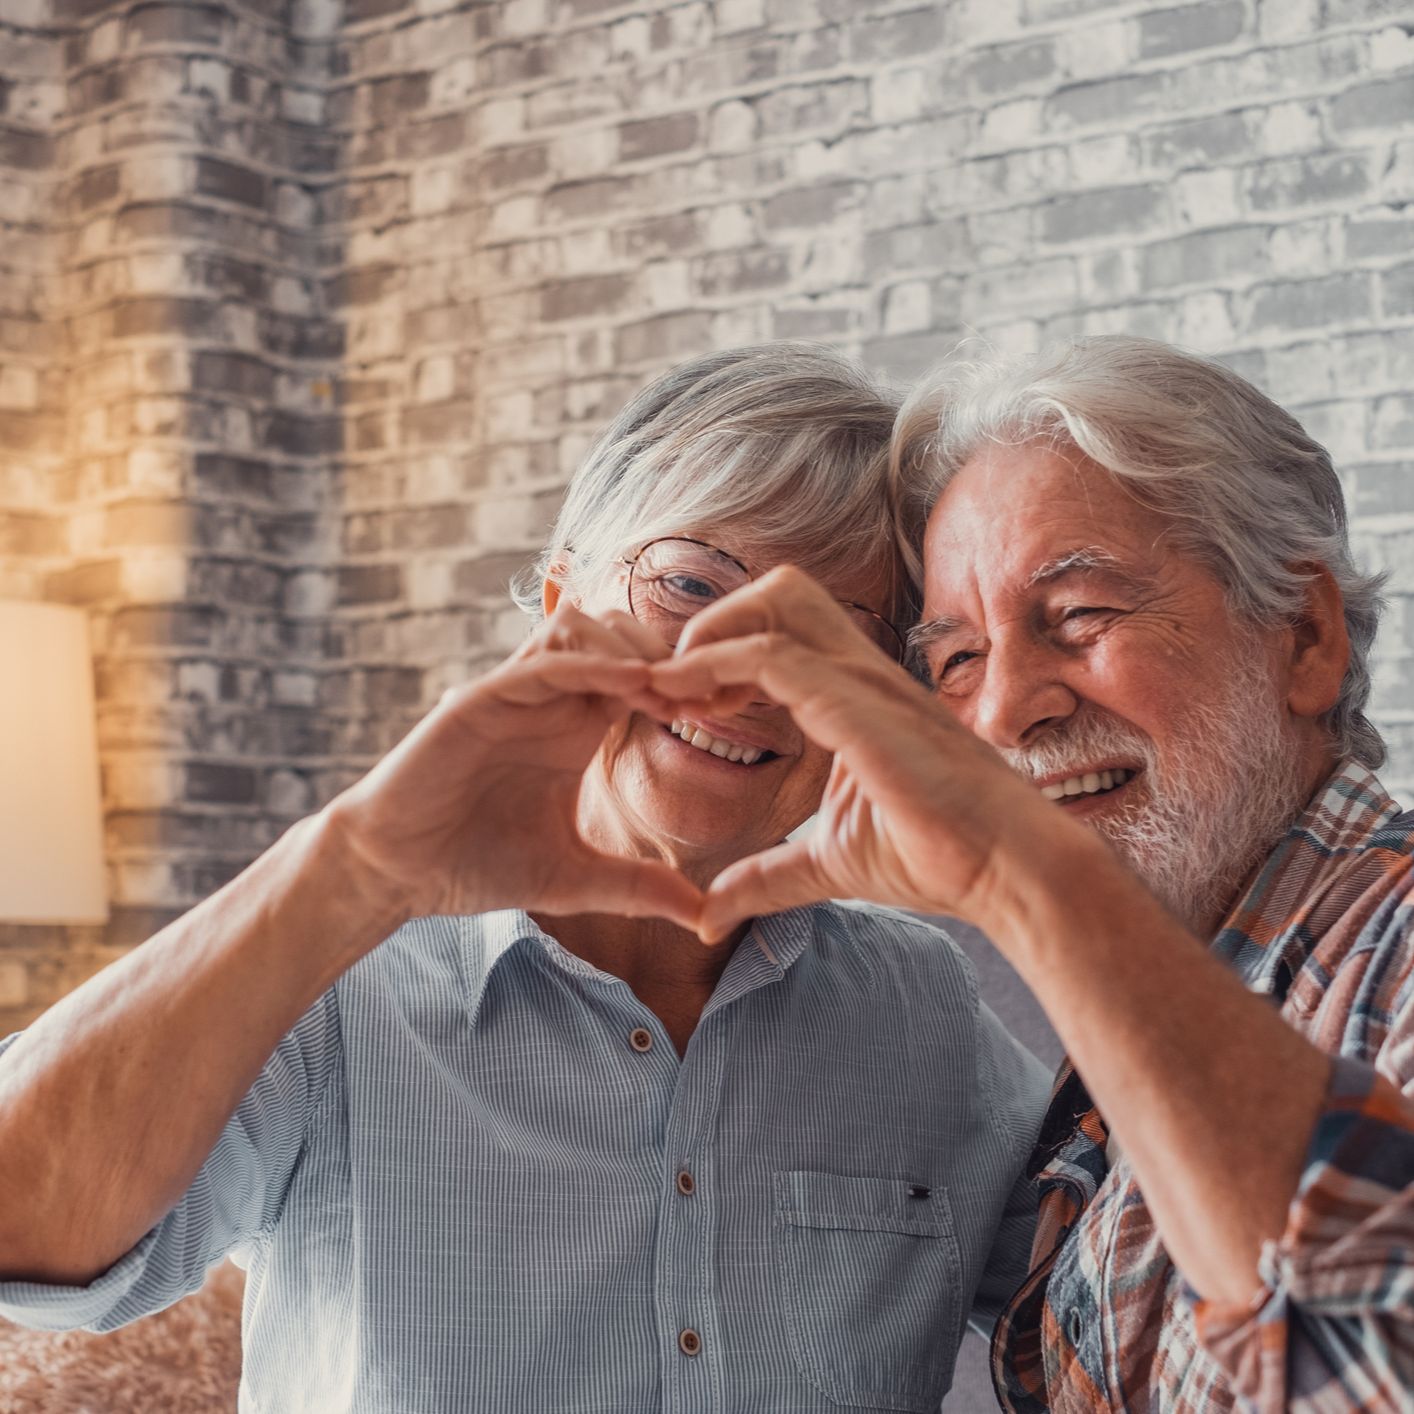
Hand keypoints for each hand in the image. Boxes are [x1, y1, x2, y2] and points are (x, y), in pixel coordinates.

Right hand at [324, 603, 702, 928]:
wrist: (398, 873)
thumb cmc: (478, 866)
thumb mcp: (576, 879)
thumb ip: (639, 888)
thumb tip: (708, 918)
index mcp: (576, 728)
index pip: (644, 677)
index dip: (688, 684)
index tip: (729, 709)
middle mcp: (550, 701)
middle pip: (621, 635)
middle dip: (671, 653)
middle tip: (711, 691)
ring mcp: (514, 693)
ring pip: (582, 626)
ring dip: (632, 647)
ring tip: (671, 689)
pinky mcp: (480, 699)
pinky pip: (541, 661)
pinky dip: (590, 662)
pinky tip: (633, 683)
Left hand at [650, 568, 1070, 939]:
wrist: (1009, 873)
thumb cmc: (938, 859)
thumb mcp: (827, 865)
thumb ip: (766, 877)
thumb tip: (708, 912)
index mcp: (854, 695)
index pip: (778, 632)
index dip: (718, 655)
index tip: (676, 703)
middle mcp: (859, 672)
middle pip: (778, 590)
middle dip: (716, 623)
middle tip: (676, 688)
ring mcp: (863, 682)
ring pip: (774, 602)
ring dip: (709, 637)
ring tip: (671, 692)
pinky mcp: (859, 707)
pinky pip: (772, 658)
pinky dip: (715, 667)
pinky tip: (685, 706)